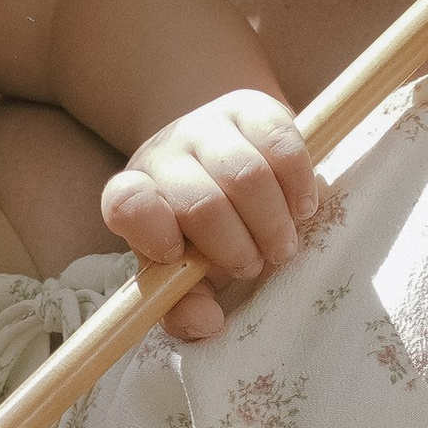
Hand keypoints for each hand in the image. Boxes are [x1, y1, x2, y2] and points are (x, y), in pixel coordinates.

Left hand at [99, 91, 317, 339]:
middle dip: (236, 247)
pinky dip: (299, 185)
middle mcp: (165, 155)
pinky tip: (301, 208)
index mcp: (134, 198)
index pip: (127, 204)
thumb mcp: (184, 272)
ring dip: (272, 223)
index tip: (182, 257)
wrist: (222, 162)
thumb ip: (185, 307)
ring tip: (282, 245)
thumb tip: (207, 321)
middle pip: (200, 202)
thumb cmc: (199, 233)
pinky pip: (282, 144)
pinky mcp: (252, 105)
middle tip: (256, 265)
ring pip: (246, 175)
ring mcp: (207, 125)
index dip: (155, 232)